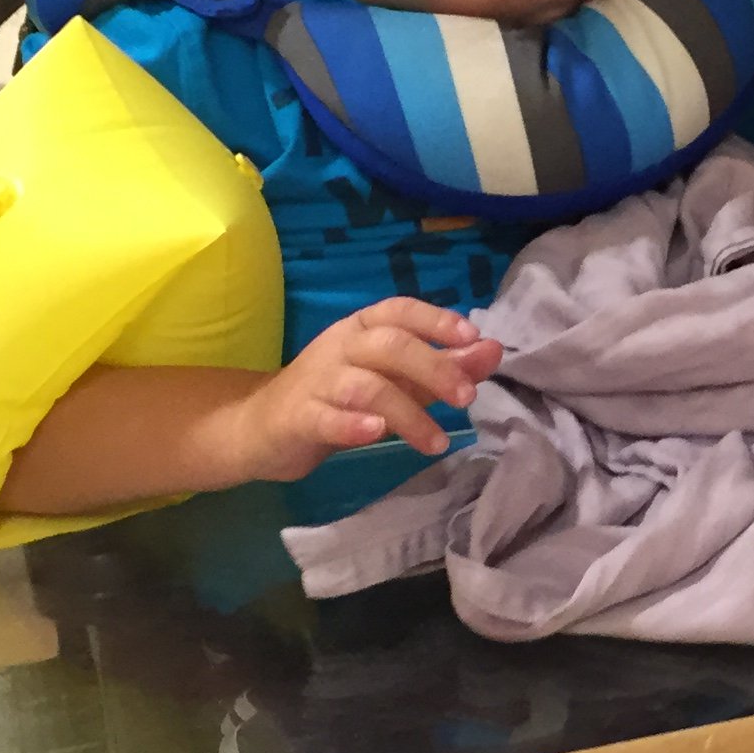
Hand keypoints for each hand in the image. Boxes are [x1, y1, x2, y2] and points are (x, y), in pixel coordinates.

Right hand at [222, 300, 502, 486]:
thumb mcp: (393, 379)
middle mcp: (340, 346)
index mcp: (362, 329)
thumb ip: (441, 366)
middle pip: (390, 345)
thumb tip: (492, 350)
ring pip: (366, 386)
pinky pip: (324, 416)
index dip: (436, 319)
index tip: (471, 336)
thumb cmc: (337, 398)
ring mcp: (317, 381)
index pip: (400, 310)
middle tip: (467, 397)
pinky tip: (376, 433)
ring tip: (438, 441)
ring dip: (407, 413)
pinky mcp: (298, 417)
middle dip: (434, 367)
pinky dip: (352, 424)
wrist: (260, 427)